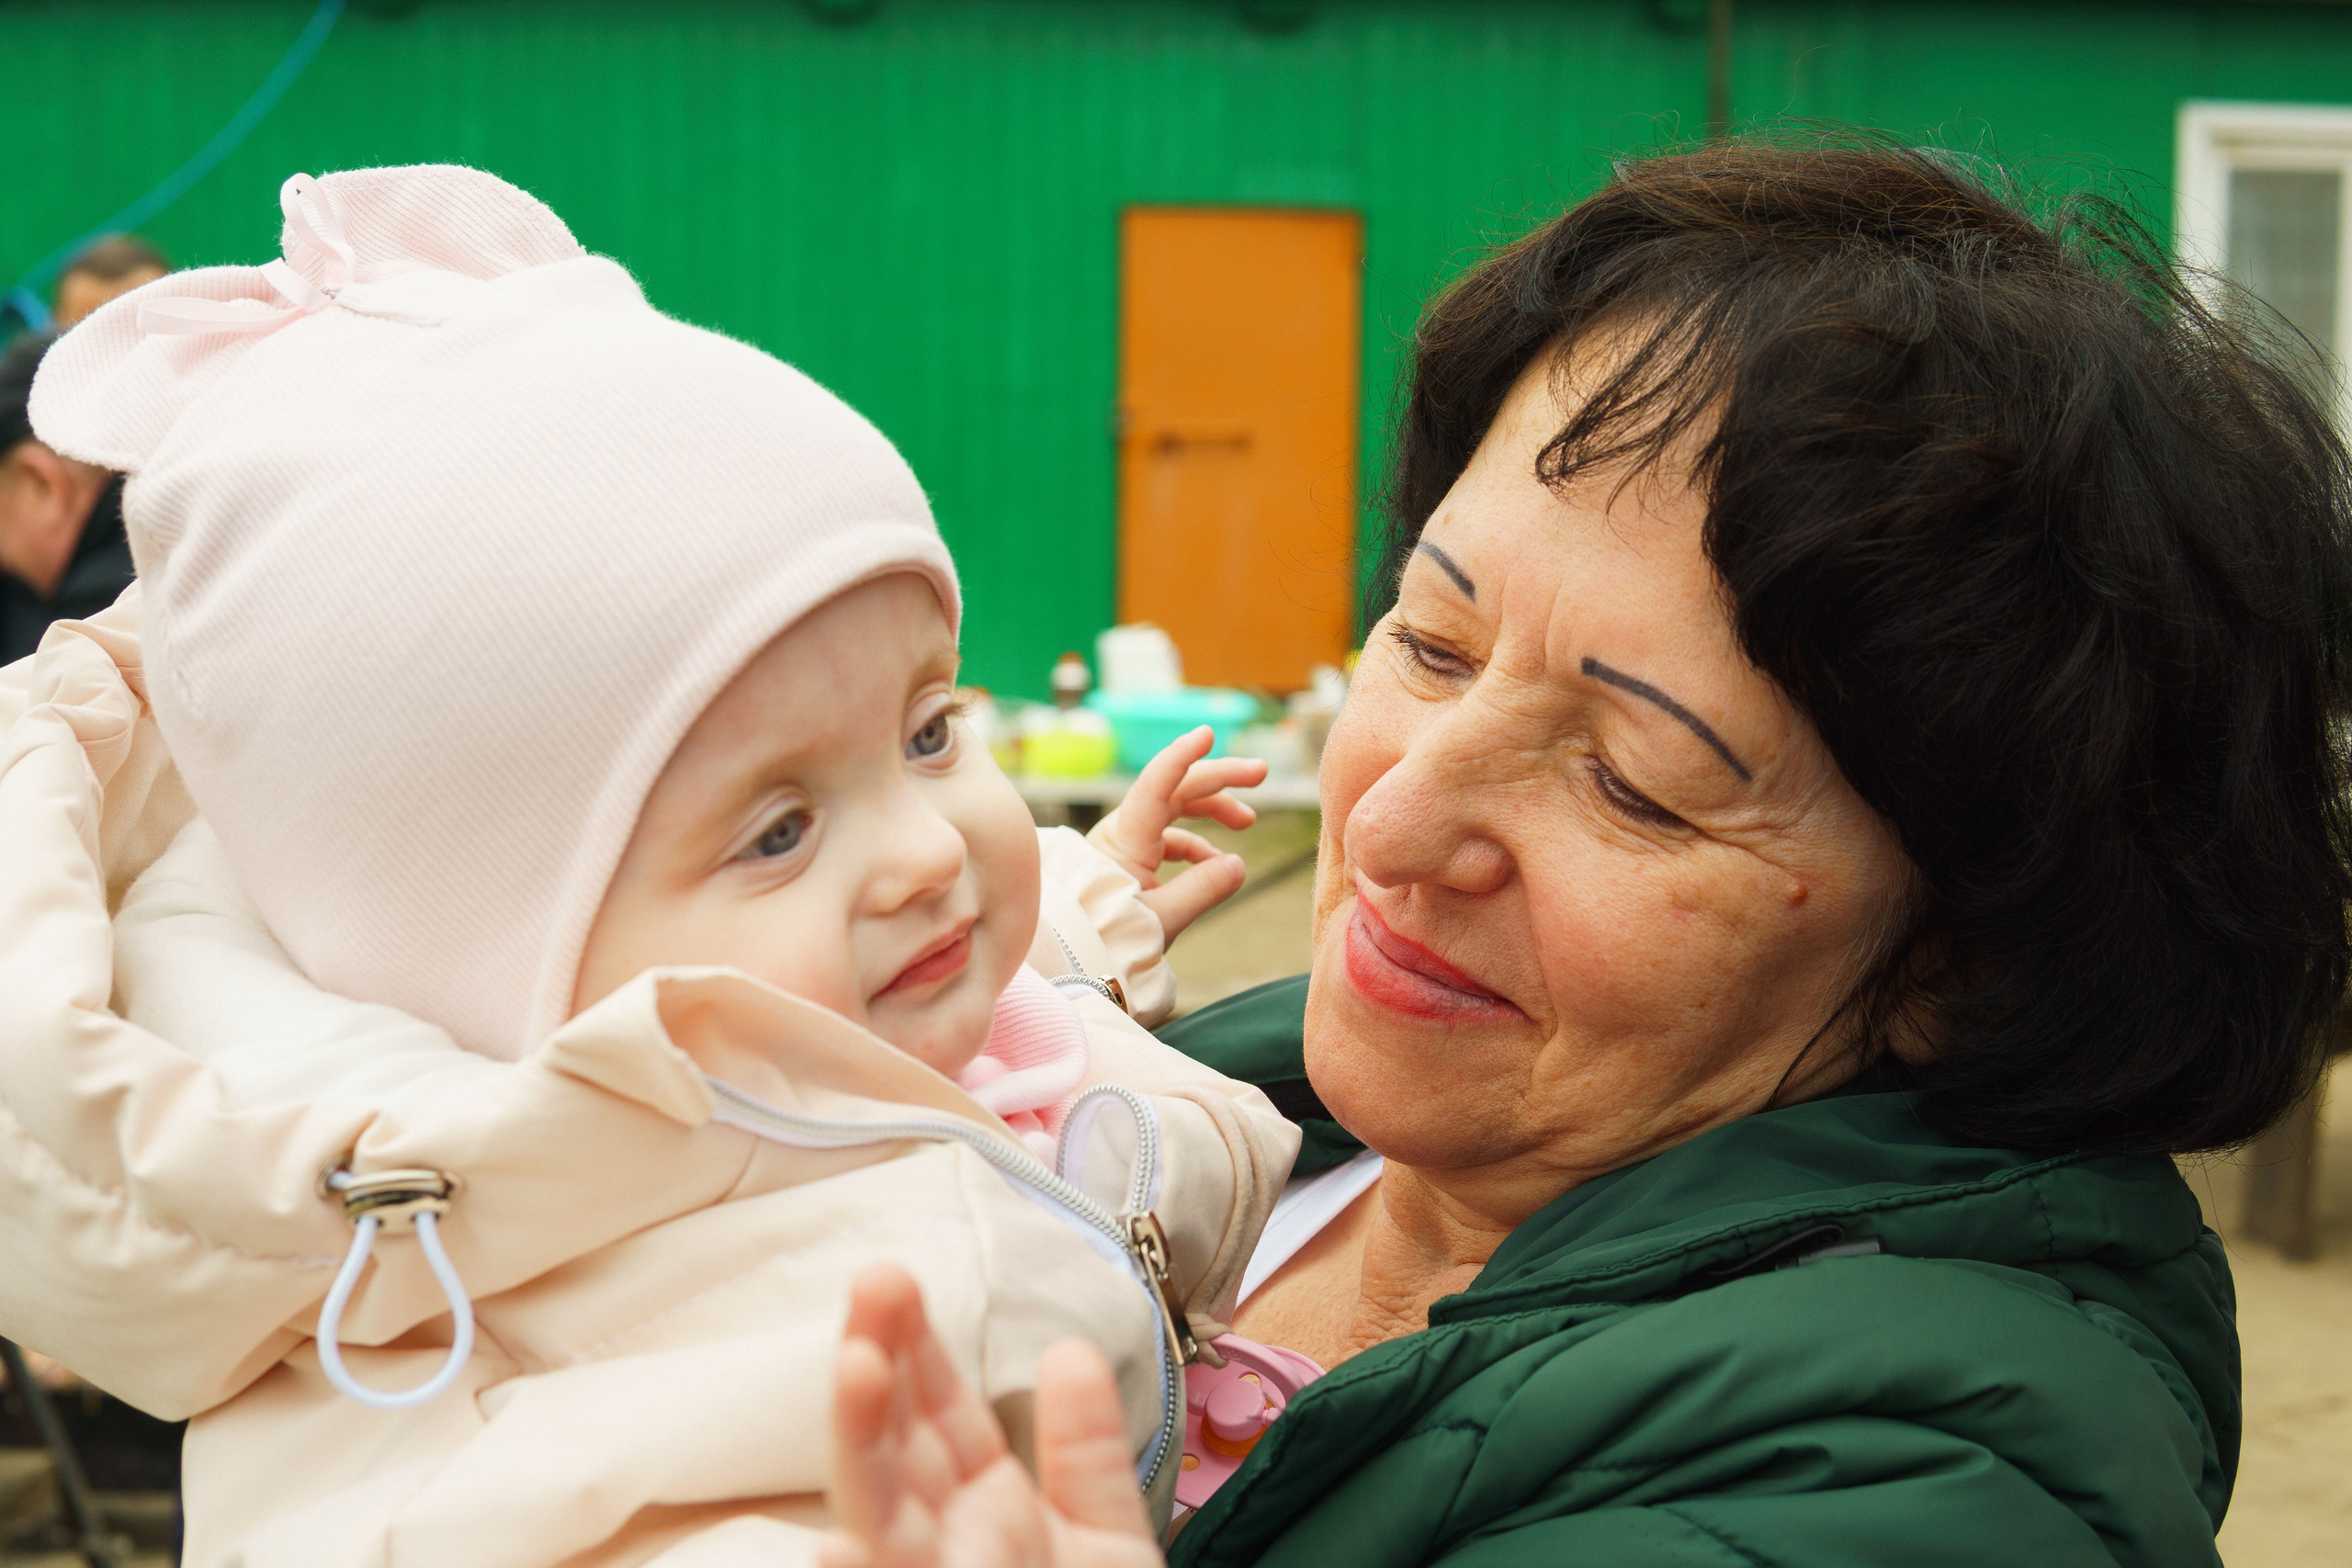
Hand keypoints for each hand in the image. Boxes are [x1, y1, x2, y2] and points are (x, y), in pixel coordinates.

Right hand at [822, 1265, 1162, 1567]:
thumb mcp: (1108, 1549)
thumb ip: (1084, 1456)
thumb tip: (1066, 1347)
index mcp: (985, 1516)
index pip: (939, 1421)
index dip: (919, 1350)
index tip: (894, 1280)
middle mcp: (942, 1551)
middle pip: (897, 1453)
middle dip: (880, 1371)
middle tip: (873, 1283)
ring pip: (881, 1521)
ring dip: (862, 1448)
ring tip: (860, 1368)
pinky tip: (842, 1549)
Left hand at [1088, 726, 1267, 942]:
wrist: (1072, 962)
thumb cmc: (1110, 939)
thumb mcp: (1161, 919)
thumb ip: (1202, 890)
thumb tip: (1237, 864)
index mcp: (1125, 840)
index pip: (1155, 785)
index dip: (1182, 756)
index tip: (1208, 733)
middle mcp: (1123, 833)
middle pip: (1174, 790)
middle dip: (1219, 779)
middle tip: (1261, 773)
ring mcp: (1125, 844)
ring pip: (1174, 812)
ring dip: (1211, 810)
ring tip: (1246, 823)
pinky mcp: (1128, 860)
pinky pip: (1167, 840)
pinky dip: (1196, 846)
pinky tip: (1218, 865)